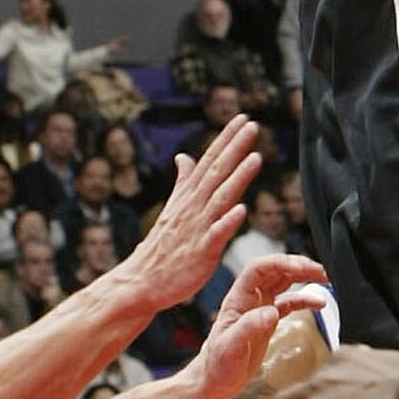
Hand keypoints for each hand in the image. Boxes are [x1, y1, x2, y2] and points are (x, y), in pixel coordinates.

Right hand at [132, 117, 263, 304]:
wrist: (142, 281)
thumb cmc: (162, 247)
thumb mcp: (173, 208)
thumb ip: (183, 181)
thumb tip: (184, 156)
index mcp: (188, 196)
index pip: (209, 161)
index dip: (226, 139)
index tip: (242, 118)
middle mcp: (193, 207)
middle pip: (216, 172)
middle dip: (234, 148)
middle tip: (251, 124)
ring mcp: (197, 228)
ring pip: (220, 198)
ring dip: (238, 178)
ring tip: (255, 158)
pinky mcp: (201, 251)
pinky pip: (216, 234)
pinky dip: (228, 221)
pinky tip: (242, 209)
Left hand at [190, 251, 327, 398]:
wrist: (214, 382)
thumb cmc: (216, 366)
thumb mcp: (230, 347)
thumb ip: (249, 327)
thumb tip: (271, 312)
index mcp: (238, 300)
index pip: (258, 269)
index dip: (279, 262)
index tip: (300, 267)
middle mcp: (249, 300)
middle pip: (274, 271)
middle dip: (298, 266)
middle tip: (320, 271)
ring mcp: (258, 309)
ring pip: (282, 282)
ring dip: (303, 277)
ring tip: (324, 278)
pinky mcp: (267, 322)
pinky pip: (288, 303)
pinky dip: (303, 299)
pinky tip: (317, 303)